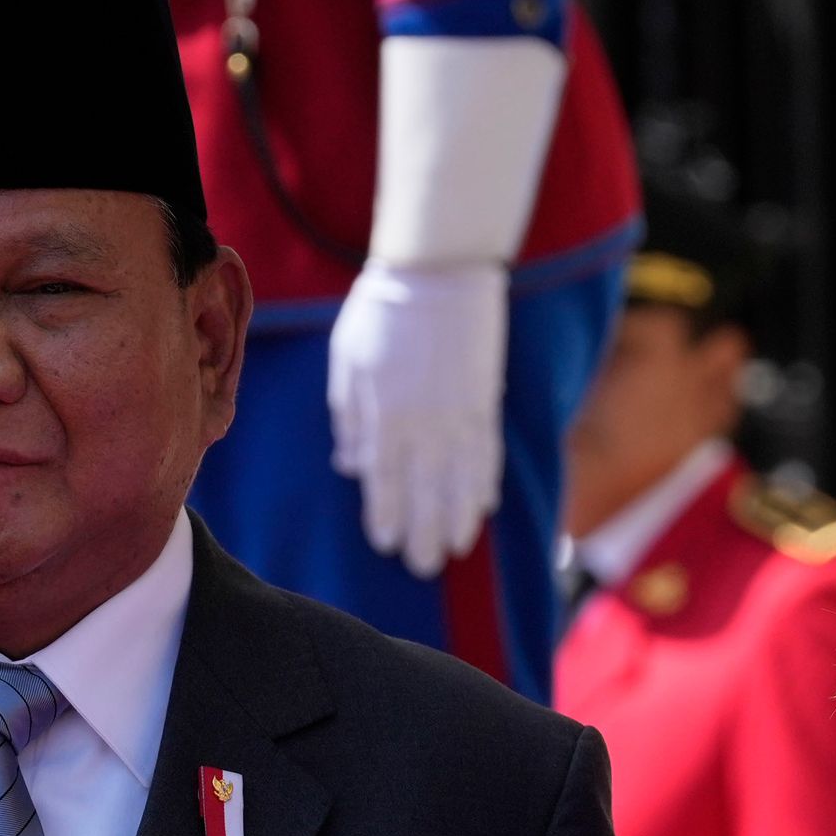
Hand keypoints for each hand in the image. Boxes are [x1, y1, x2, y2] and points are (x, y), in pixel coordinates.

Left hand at [327, 259, 508, 573]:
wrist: (440, 270)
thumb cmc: (383, 311)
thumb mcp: (348, 360)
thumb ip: (349, 416)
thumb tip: (349, 464)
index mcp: (385, 414)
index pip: (384, 479)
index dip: (385, 515)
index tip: (386, 545)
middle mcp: (424, 423)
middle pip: (424, 491)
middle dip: (422, 532)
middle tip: (422, 566)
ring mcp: (460, 414)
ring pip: (459, 481)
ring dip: (456, 518)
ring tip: (454, 549)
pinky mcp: (486, 400)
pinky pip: (487, 453)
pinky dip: (484, 484)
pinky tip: (482, 508)